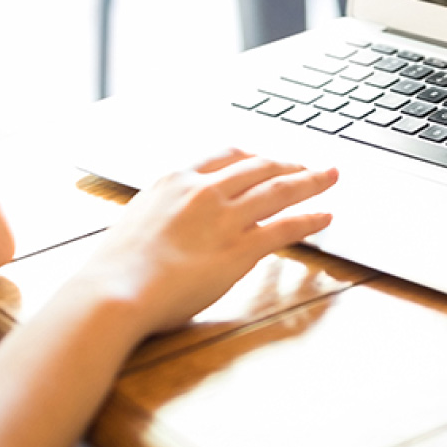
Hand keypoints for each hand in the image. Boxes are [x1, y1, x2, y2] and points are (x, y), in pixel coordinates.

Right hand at [73, 149, 337, 333]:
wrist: (116, 290)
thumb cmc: (117, 267)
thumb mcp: (138, 220)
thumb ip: (165, 212)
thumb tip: (178, 221)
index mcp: (175, 179)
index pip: (225, 156)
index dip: (253, 157)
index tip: (267, 159)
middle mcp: (204, 190)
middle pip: (259, 166)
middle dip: (288, 163)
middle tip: (308, 165)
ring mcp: (224, 218)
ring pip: (278, 190)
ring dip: (310, 181)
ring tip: (330, 177)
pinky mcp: (239, 249)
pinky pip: (283, 227)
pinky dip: (309, 219)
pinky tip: (324, 217)